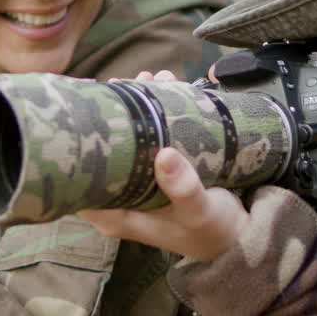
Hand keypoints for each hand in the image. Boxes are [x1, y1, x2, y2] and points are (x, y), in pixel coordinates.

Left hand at [79, 68, 249, 260]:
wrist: (239, 237)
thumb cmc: (212, 230)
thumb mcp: (199, 212)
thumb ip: (183, 189)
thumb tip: (164, 156)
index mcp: (115, 214)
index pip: (77, 180)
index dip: (76, 146)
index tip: (86, 108)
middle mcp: (119, 196)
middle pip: (102, 150)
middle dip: (112, 114)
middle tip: (124, 83)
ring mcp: (136, 182)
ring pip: (126, 138)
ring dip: (136, 106)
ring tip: (149, 78)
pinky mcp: (155, 170)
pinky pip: (148, 136)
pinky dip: (156, 111)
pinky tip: (164, 87)